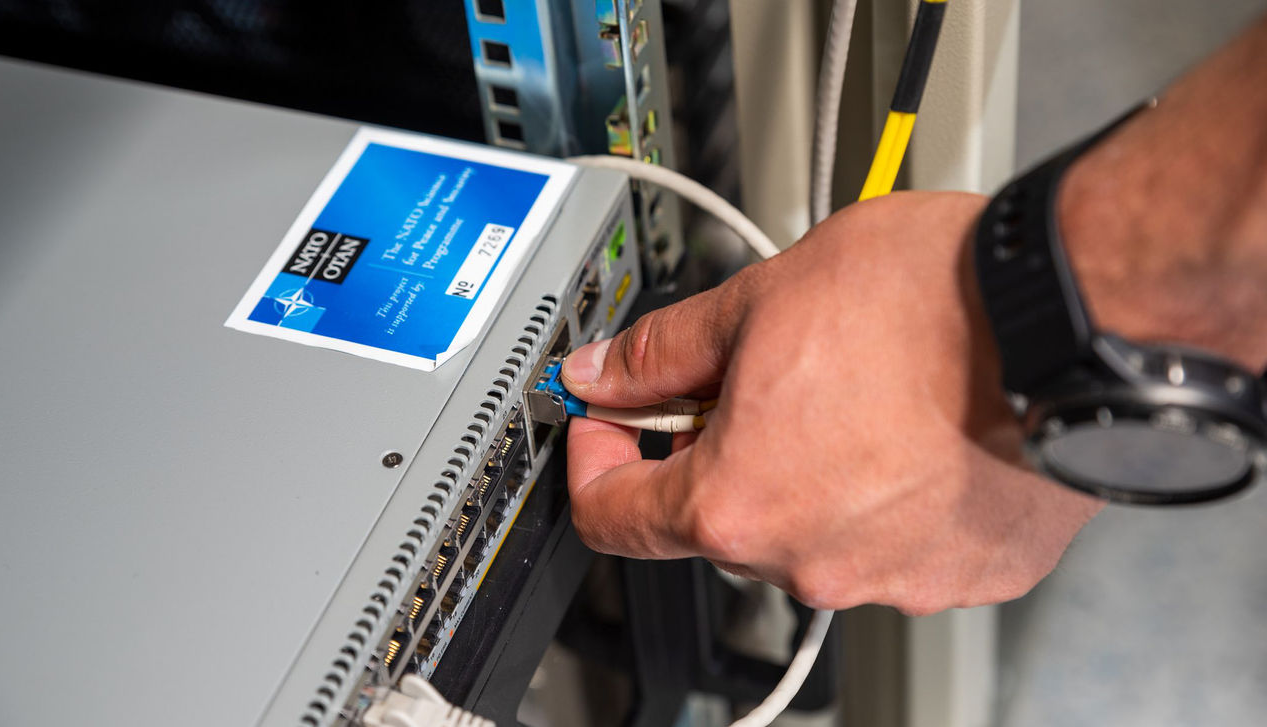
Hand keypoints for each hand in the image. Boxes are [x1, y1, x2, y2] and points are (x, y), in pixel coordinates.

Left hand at [560, 191, 1101, 615]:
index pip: (614, 515)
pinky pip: (896, 540)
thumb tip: (609, 372)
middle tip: (758, 376)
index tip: (612, 423)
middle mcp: (811, 562)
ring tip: (858, 391)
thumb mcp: (760, 299)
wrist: (1068, 315)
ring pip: (813, 529)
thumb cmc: (930, 304)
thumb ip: (664, 353)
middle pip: (721, 517)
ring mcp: (895, 578)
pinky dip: (888, 493)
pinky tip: (916, 429)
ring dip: (810, 470)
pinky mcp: (967, 575)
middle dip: (720, 449)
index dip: (596, 459)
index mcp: (739, 504)